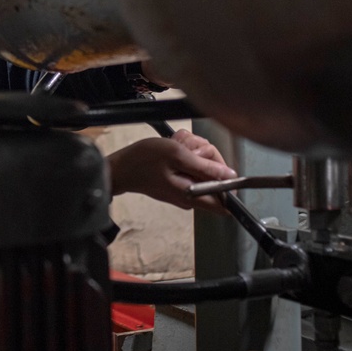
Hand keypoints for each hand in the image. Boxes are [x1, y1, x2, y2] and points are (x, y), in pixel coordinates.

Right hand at [106, 129, 236, 213]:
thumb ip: (205, 167)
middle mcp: (191, 197)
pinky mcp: (178, 181)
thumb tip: (231, 176)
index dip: (229, 183)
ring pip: (203, 166)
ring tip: (176, 146)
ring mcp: (185, 189)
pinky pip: (191, 166)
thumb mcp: (177, 156)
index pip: (225, 204)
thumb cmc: (144, 161)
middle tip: (187, 148)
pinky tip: (172, 147)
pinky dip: (185, 153)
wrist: (120, 167)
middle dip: (205, 155)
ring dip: (193, 150)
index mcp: (193, 195)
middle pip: (215, 176)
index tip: (217, 165)